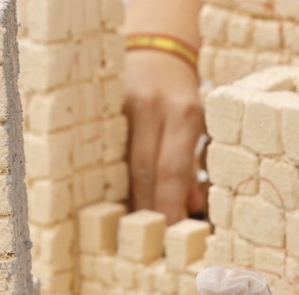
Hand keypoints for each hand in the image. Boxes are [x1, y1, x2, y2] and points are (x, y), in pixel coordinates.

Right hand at [123, 49, 205, 223]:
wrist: (155, 53)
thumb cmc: (180, 96)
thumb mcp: (197, 125)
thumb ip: (193, 164)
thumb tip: (192, 207)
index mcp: (182, 112)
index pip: (172, 169)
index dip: (169, 204)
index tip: (169, 230)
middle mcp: (151, 107)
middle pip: (144, 170)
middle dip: (145, 207)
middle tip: (146, 237)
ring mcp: (122, 106)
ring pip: (120, 162)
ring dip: (124, 196)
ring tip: (127, 224)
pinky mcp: (102, 109)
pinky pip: (106, 152)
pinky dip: (110, 177)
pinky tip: (111, 197)